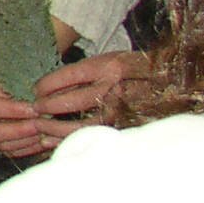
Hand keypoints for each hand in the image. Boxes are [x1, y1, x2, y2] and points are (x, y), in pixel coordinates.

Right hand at [0, 69, 48, 159]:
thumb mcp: (16, 71)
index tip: (35, 108)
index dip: (12, 110)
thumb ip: (25, 82)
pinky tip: (44, 140)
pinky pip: (10, 152)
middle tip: (41, 124)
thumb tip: (44, 94)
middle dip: (19, 129)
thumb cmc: (14, 72)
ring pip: (0, 145)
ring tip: (47, 132)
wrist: (12, 81)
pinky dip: (28, 148)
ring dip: (26, 140)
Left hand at [29, 50, 148, 142]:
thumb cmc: (131, 69)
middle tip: (35, 108)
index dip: (49, 84)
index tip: (35, 89)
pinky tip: (52, 141)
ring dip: (58, 127)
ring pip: (86, 124)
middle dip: (51, 106)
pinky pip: (95, 136)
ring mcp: (124, 109)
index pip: (72, 75)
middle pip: (77, 100)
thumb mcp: (108, 61)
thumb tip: (46, 89)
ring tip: (40, 127)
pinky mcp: (126, 126)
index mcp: (111, 66)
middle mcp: (118, 88)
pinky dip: (71, 140)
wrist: (168, 81)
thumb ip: (82, 74)